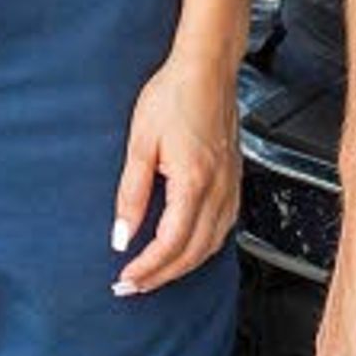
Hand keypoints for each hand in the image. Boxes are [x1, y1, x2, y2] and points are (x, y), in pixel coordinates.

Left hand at [113, 53, 238, 296]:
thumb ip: (131, 194)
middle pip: (193, 252)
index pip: (170, 244)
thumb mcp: (140, 144)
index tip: (124, 278)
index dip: (147, 268)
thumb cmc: (174, 95)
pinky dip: (204, 247)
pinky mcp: (234, 178)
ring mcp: (231, 185)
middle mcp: (218, 189)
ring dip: (183, 266)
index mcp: (194, 182)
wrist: (207, 68)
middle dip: (161, 276)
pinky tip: (188, 248)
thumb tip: (121, 236)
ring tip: (155, 275)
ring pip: (212, 244)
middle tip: (132, 287)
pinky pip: (224, 227)